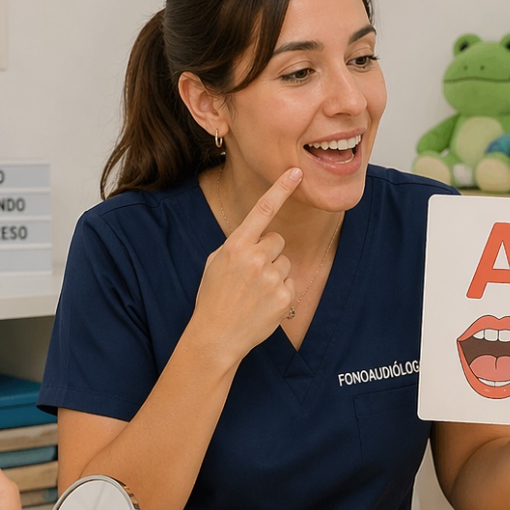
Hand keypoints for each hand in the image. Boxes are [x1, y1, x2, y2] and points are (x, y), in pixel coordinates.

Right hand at [193, 167, 302, 361]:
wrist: (216, 336)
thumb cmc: (213, 298)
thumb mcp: (216, 263)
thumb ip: (238, 245)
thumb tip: (259, 237)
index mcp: (236, 246)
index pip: (263, 210)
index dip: (281, 188)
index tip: (296, 172)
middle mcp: (256, 258)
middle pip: (277, 240)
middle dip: (268, 253)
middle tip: (251, 274)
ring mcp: (272, 278)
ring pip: (285, 262)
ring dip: (275, 272)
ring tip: (255, 292)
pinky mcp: (284, 296)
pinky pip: (290, 282)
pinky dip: (280, 291)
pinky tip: (263, 303)